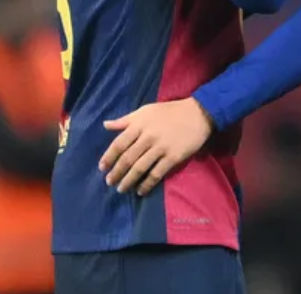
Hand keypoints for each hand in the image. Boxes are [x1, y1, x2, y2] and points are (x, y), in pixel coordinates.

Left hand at [99, 98, 213, 195]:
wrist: (199, 113)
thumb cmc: (170, 111)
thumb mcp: (146, 111)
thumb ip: (126, 120)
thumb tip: (105, 125)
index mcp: (140, 124)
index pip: (119, 143)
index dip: (109, 157)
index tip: (102, 168)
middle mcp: (148, 137)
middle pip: (128, 158)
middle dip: (117, 172)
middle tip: (110, 182)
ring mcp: (161, 148)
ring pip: (140, 168)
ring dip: (128, 181)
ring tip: (121, 188)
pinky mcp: (173, 157)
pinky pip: (156, 174)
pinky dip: (147, 184)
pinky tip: (140, 190)